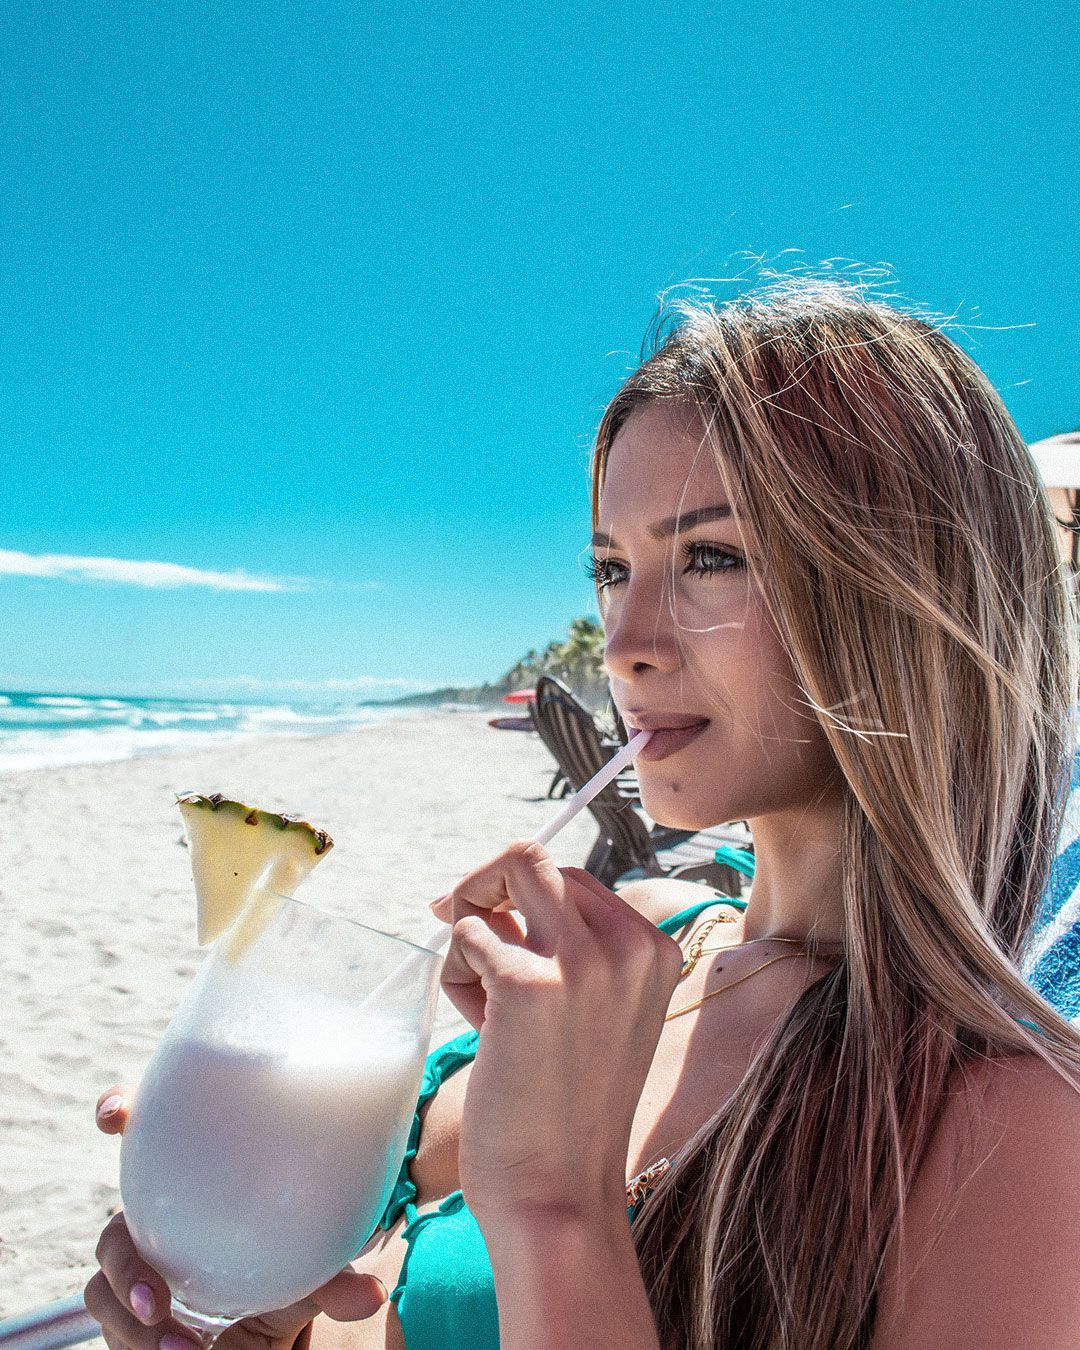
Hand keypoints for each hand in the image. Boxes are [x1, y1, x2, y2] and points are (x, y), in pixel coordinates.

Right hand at [86, 1089, 386, 1349]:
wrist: (254, 1336)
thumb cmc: (276, 1278)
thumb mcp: (305, 1276)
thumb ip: (331, 1281)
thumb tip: (371, 1293)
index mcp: (194, 1182)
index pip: (146, 1131)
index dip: (120, 1109)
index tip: (114, 1118)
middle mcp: (155, 1219)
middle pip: (111, 1222)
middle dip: (123, 1260)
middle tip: (156, 1298)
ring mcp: (134, 1264)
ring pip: (105, 1280)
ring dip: (134, 1316)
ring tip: (182, 1346)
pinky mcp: (121, 1308)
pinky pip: (110, 1320)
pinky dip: (139, 1341)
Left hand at [431, 842, 682, 1230]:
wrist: (558, 1194)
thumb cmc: (565, 1109)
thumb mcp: (594, 1011)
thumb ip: (563, 950)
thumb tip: (483, 895)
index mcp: (653, 949)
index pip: (572, 879)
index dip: (523, 905)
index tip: (499, 943)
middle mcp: (626, 944)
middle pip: (535, 857)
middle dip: (488, 893)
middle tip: (469, 945)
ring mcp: (580, 959)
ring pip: (505, 871)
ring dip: (471, 924)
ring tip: (477, 999)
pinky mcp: (527, 982)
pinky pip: (467, 933)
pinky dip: (455, 972)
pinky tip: (476, 1026)